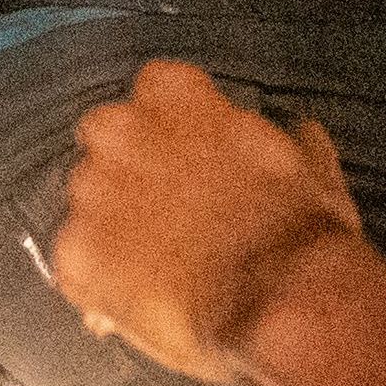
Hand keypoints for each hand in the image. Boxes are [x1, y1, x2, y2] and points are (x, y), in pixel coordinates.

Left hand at [49, 58, 364, 385]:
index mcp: (182, 98)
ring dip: (111, 223)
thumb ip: (291, 143)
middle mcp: (127, 133)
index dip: (170, 123)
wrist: (282, 300)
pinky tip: (136, 298)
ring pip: (85, 197)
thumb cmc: (301, 235)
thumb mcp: (312, 169)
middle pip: (104, 132)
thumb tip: (302, 135)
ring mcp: (96, 193)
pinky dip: (98, 279)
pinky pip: (74, 258)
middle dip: (125, 165)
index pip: (155, 85)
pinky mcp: (79, 253)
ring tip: (154, 264)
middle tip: (162, 208)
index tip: (185, 150)